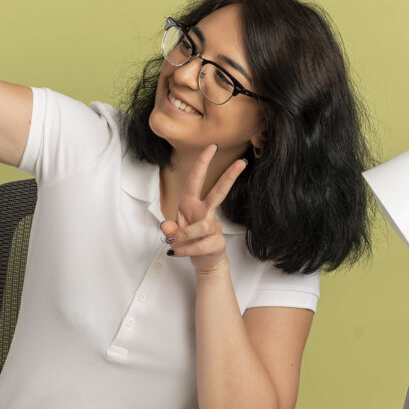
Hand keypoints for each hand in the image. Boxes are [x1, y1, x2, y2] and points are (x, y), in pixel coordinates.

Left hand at [161, 144, 247, 274]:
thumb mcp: (174, 232)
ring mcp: (213, 227)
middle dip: (229, 176)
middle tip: (241, 162)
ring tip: (173, 242)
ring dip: (184, 236)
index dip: (202, 163)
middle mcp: (204, 211)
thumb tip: (166, 227)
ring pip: (202, 226)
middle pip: (219, 192)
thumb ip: (170, 228)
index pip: (196, 180)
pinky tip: (177, 253)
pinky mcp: (216, 242)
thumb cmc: (189, 240)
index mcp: (191, 203)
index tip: (212, 147)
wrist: (204, 261)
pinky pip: (198, 245)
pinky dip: (184, 250)